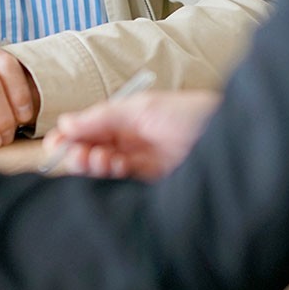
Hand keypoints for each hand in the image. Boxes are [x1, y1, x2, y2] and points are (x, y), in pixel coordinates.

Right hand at [43, 90, 219, 179]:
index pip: (88, 129)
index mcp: (126, 118)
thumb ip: (103, 116)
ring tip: (100, 159)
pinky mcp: (153, 181)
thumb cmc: (191, 113)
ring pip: (104, 168)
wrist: (233, 137)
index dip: (69, 137)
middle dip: (80, 153)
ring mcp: (142, 161)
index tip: (54, 145)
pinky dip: (112, 175)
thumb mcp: (142, 108)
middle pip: (92, 149)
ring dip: (95, 164)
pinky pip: (122, 181)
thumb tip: (66, 124)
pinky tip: (115, 166)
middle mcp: (131, 140)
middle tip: (79, 155)